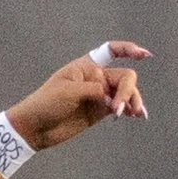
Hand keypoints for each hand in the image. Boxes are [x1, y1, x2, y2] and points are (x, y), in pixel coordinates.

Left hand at [6, 40, 150, 149]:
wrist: (34, 129)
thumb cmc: (45, 104)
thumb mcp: (69, 92)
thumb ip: (95, 90)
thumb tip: (113, 99)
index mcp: (86, 66)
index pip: (111, 50)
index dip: (128, 49)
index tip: (143, 54)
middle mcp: (96, 77)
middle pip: (124, 76)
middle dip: (127, 91)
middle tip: (118, 108)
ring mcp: (99, 94)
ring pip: (126, 92)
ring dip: (132, 101)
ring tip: (129, 114)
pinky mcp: (100, 110)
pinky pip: (121, 106)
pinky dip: (131, 109)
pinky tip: (137, 115)